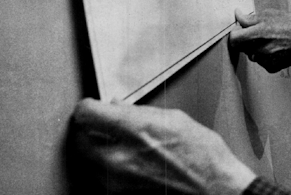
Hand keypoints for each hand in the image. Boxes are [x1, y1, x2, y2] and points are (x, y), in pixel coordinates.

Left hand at [71, 98, 255, 194]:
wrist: (211, 185)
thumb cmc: (201, 153)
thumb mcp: (173, 118)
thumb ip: (139, 113)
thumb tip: (117, 108)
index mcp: (135, 129)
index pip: (87, 114)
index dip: (87, 107)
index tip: (91, 106)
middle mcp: (120, 157)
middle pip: (79, 139)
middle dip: (87, 129)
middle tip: (98, 123)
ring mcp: (117, 180)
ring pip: (87, 160)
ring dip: (96, 149)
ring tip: (115, 142)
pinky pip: (101, 176)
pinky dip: (106, 166)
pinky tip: (123, 159)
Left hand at [230, 9, 290, 72]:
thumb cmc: (288, 22)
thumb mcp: (268, 14)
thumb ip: (249, 18)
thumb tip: (237, 14)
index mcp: (257, 33)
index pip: (233, 39)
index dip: (235, 34)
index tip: (240, 30)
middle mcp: (259, 49)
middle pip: (241, 48)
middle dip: (245, 41)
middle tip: (258, 33)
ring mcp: (265, 61)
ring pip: (251, 55)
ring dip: (255, 49)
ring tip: (270, 40)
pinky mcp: (271, 68)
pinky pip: (261, 62)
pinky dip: (264, 57)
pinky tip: (275, 49)